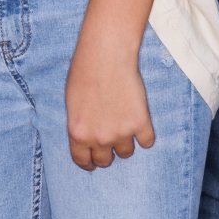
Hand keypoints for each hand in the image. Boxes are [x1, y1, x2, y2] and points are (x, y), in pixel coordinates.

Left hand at [65, 31, 155, 168]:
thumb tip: (87, 140)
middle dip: (107, 153)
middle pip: (106, 161)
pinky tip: (139, 121)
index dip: (88, 162)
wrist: (106, 56)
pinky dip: (144, 135)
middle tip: (110, 139)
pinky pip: (147, 142)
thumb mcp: (71, 103)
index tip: (93, 162)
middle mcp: (99, 138)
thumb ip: (80, 126)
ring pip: (127, 153)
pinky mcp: (141, 124)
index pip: (83, 161)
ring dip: (125, 142)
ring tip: (123, 123)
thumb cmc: (84, 72)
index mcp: (78, 133)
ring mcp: (121, 133)